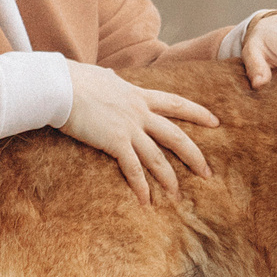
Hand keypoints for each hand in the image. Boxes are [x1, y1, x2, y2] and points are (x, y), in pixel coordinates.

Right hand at [59, 63, 217, 205]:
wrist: (61, 86)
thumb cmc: (75, 79)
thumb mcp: (101, 76)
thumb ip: (111, 79)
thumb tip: (111, 75)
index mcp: (137, 95)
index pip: (175, 103)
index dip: (197, 113)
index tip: (215, 121)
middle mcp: (138, 112)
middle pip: (175, 135)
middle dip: (194, 155)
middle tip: (207, 172)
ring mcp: (128, 127)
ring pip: (157, 156)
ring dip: (168, 178)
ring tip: (177, 195)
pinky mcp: (114, 142)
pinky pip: (132, 168)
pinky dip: (141, 186)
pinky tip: (146, 200)